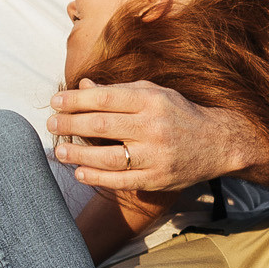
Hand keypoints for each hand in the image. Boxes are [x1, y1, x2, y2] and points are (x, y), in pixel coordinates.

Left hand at [46, 78, 268, 192]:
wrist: (219, 143)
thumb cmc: (178, 113)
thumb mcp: (154, 93)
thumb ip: (119, 90)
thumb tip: (83, 86)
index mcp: (151, 100)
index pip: (105, 98)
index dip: (75, 100)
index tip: (55, 101)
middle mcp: (153, 127)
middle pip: (102, 126)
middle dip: (70, 124)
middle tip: (50, 124)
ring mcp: (156, 156)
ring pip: (108, 157)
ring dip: (78, 155)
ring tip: (59, 152)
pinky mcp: (158, 179)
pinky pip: (121, 181)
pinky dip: (96, 178)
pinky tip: (79, 173)